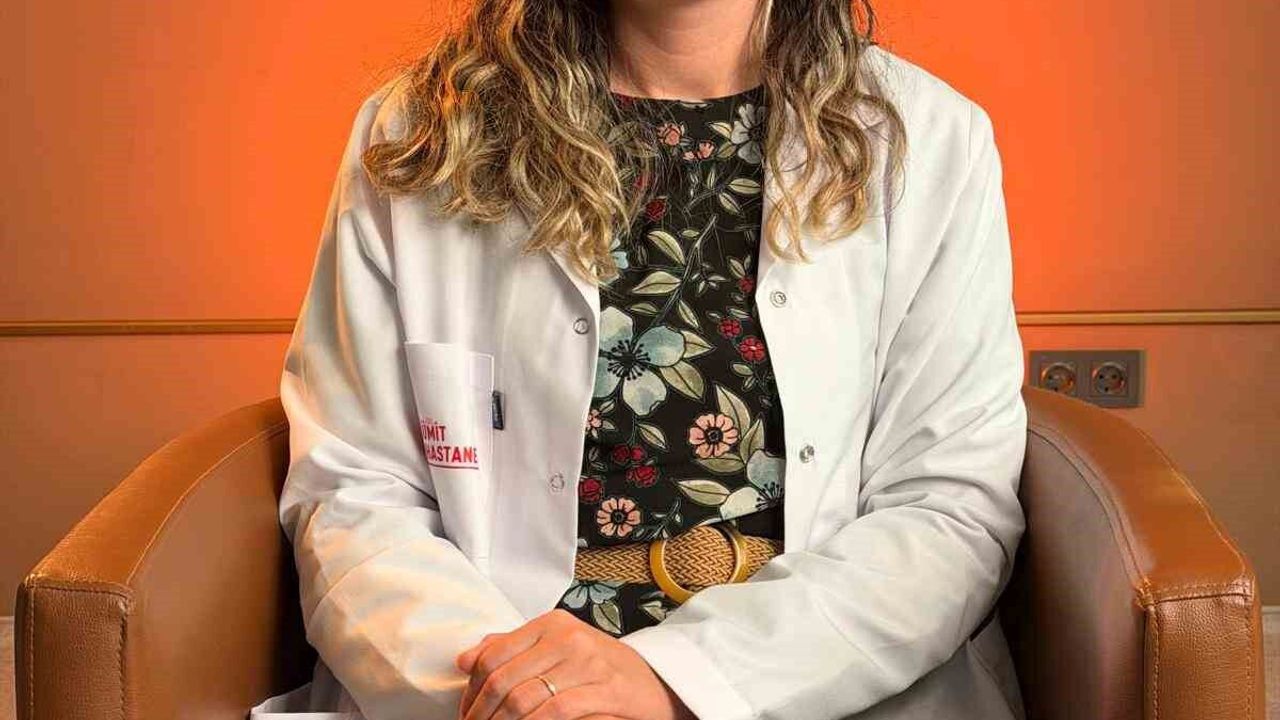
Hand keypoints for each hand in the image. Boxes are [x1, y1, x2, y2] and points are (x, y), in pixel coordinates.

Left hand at [454, 608, 694, 719]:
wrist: (656, 684)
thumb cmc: (602, 670)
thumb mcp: (559, 649)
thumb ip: (514, 648)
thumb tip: (466, 658)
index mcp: (551, 623)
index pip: (493, 654)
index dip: (472, 690)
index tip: (466, 712)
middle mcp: (567, 637)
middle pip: (503, 679)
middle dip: (481, 713)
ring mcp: (588, 662)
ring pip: (523, 698)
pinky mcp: (605, 689)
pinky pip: (554, 711)